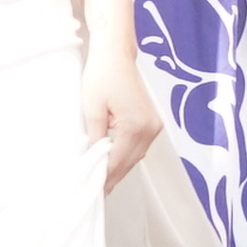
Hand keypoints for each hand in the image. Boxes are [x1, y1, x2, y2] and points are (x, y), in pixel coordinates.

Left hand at [81, 49, 164, 188]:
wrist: (116, 54)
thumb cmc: (102, 75)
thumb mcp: (92, 109)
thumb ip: (95, 138)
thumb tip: (93, 160)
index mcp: (136, 126)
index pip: (118, 161)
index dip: (105, 178)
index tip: (95, 191)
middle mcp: (150, 128)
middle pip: (130, 162)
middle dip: (114, 176)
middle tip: (98, 190)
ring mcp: (154, 125)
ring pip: (136, 155)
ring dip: (121, 166)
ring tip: (103, 178)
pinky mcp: (152, 120)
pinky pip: (139, 145)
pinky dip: (127, 154)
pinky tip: (114, 160)